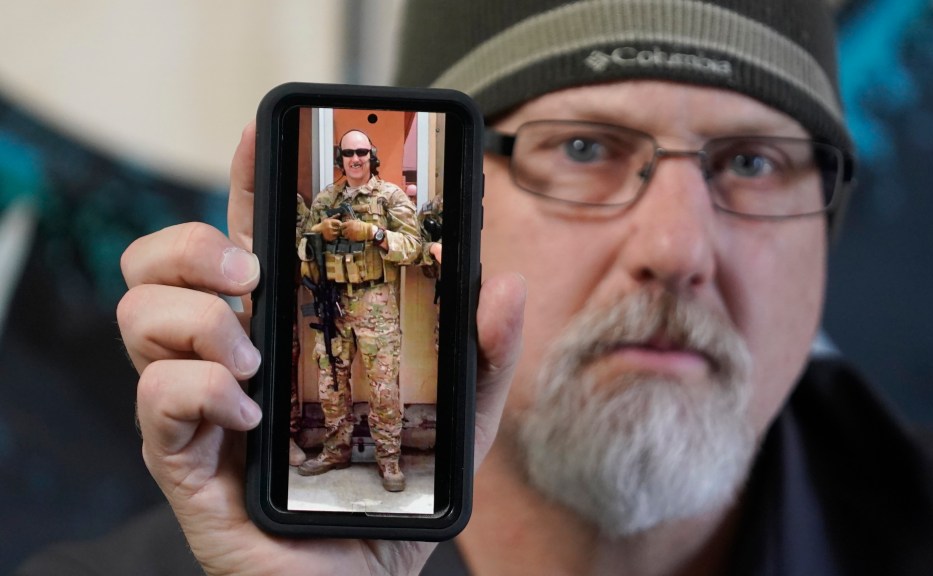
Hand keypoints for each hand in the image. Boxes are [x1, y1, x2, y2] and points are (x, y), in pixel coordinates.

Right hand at [117, 121, 526, 575]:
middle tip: (253, 268)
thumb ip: (482, 354)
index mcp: (287, 330)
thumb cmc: (393, 496)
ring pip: (140, 315)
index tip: (256, 133)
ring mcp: (199, 404)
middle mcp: (231, 355)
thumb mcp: (457, 419)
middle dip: (192, 242)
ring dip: (198, 316)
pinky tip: (249, 411)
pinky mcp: (183, 458)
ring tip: (256, 357)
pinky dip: (198, 388)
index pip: (251, 236)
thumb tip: (502, 286)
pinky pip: (156, 398)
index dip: (245, 179)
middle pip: (164, 262)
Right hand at [313, 217, 342, 241]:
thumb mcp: (327, 220)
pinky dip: (335, 236)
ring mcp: (329, 233)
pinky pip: (336, 237)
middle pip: (339, 228)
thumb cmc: (323, 224)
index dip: (340, 224)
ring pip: (338, 233)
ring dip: (338, 233)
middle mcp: (329, 227)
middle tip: (337, 229)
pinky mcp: (329, 237)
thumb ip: (334, 216)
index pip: (338, 222)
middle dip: (339, 228)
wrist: (316, 231)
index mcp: (329, 222)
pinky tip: (333, 235)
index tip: (339, 225)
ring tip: (335, 232)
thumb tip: (339, 213)